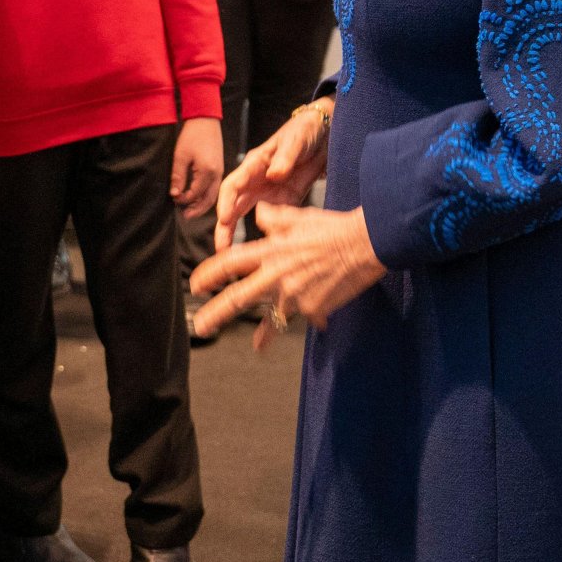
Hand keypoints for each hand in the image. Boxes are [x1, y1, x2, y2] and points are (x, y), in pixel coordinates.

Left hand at [170, 117, 222, 217]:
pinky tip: (198, 197)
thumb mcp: (180, 156)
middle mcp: (217, 174)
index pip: (195, 194)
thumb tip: (174, 194)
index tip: (173, 198)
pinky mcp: (219, 168)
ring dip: (202, 205)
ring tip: (190, 211)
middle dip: (196, 209)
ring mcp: (220, 171)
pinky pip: (214, 188)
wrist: (205, 120)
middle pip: (208, 200)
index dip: (183, 199)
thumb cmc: (192, 136)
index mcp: (207, 172)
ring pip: (213, 195)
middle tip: (184, 216)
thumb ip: (178, 176)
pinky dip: (207, 196)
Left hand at [190, 203, 384, 344]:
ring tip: (257, 347)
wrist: (365, 243)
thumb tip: (258, 214)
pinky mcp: (315, 309)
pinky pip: (310, 316)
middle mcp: (277, 274)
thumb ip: (274, 218)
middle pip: (239, 297)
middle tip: (200, 326)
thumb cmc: (332, 227)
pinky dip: (314, 316)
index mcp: (271, 250)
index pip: (230, 262)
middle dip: (216, 313)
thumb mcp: (298, 216)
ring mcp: (295, 294)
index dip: (210, 274)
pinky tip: (321, 319)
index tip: (196, 284)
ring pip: (272, 319)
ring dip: (263, 335)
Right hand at [213, 103, 331, 249]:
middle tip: (221, 249)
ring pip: (249, 216)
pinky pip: (274, 220)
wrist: (326, 133)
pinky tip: (266, 251)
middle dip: (225, 228)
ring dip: (240, 235)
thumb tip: (273, 174)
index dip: (226, 203)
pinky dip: (268, 235)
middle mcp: (257, 180)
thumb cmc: (305, 130)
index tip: (224, 219)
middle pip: (234, 205)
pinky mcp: (287, 200)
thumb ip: (285, 157)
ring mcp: (270, 192)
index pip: (232, 185)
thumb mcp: (296, 140)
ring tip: (236, 257)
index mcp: (254, 164)